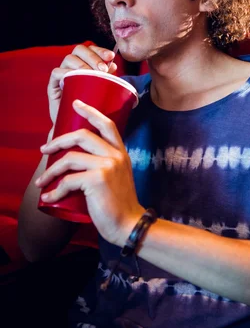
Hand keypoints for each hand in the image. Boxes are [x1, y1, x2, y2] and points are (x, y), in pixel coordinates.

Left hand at [35, 99, 144, 245]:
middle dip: (58, 141)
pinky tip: (49, 197)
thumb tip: (76, 158)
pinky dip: (55, 190)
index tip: (76, 103)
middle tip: (44, 149)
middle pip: (82, 135)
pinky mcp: (97, 179)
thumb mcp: (117, 176)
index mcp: (121, 152)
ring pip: (70, 157)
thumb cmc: (119, 204)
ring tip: (42, 181)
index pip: (106, 124)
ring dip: (50, 171)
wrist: (129, 224)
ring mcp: (107, 165)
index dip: (90, 111)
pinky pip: (68, 180)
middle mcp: (116, 155)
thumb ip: (104, 164)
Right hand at [48, 44, 117, 124]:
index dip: (100, 50)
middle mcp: (72, 67)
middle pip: (79, 50)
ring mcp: (62, 74)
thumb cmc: (89, 109)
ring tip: (92, 75)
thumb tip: (113, 67)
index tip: (111, 57)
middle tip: (103, 69)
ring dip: (82, 64)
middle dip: (93, 56)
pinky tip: (76, 78)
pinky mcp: (52, 85)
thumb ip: (106, 78)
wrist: (74, 127)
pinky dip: (66, 72)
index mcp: (84, 65)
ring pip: (69, 59)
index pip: (90, 49)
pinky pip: (56, 72)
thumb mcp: (101, 92)